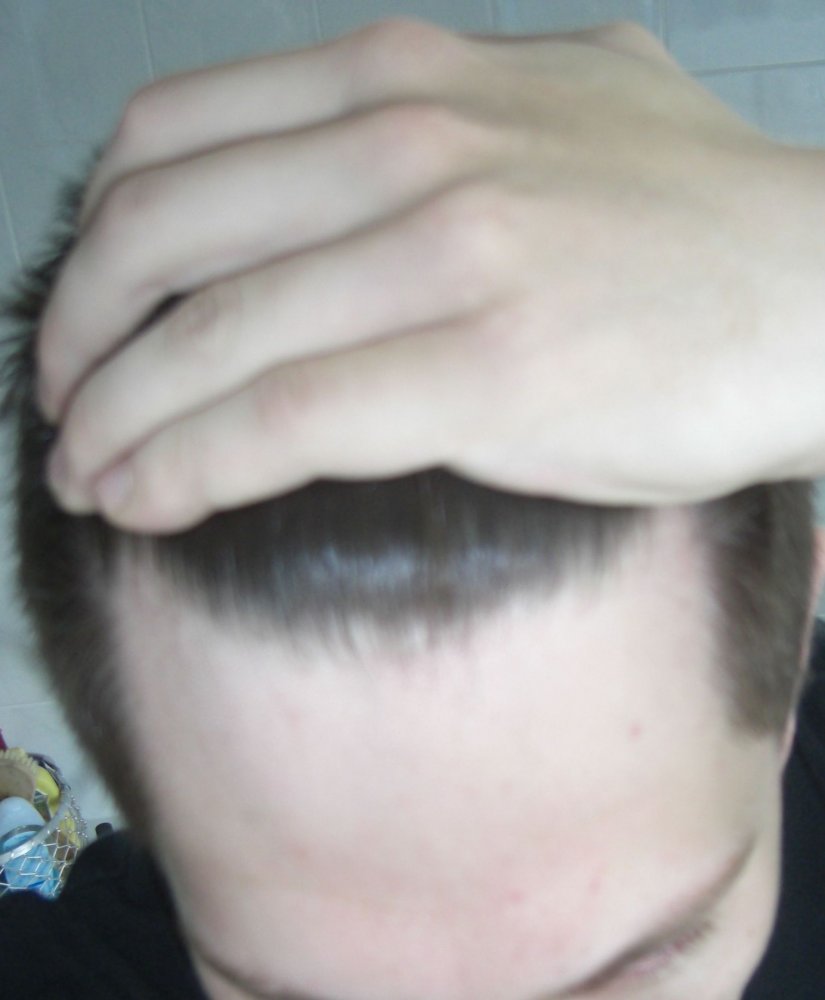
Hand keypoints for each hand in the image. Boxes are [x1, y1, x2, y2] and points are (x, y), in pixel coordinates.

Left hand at [37, 19, 824, 531]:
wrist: (819, 286)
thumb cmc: (689, 214)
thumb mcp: (545, 110)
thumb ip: (433, 122)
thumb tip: (346, 160)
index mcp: (409, 80)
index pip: (172, 142)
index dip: (96, 240)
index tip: (85, 318)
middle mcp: (412, 148)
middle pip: (160, 242)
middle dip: (80, 341)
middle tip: (63, 409)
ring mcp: (448, 257)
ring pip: (208, 344)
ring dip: (116, 421)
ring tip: (85, 474)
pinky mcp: (485, 375)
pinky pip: (280, 424)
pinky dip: (186, 467)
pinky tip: (145, 502)